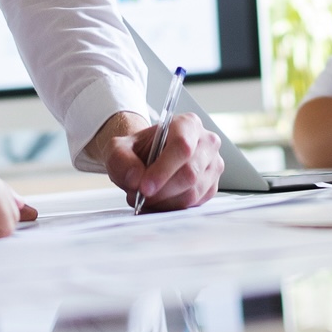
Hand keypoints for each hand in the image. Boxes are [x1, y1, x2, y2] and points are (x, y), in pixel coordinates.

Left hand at [100, 112, 222, 211]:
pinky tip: (158, 201)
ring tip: (145, 198)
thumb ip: (121, 159)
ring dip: (165, 201)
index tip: (144, 187)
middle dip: (161, 190)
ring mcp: (213, 166)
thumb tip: (136, 178)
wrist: (144, 160)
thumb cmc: (136, 151)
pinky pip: (194, 204)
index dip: (163, 169)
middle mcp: (206, 142)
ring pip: (193, 192)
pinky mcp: (212, 187)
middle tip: (140, 195)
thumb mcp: (118, 148)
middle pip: (189, 173)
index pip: (182, 146)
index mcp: (188, 124)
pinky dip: (172, 207)